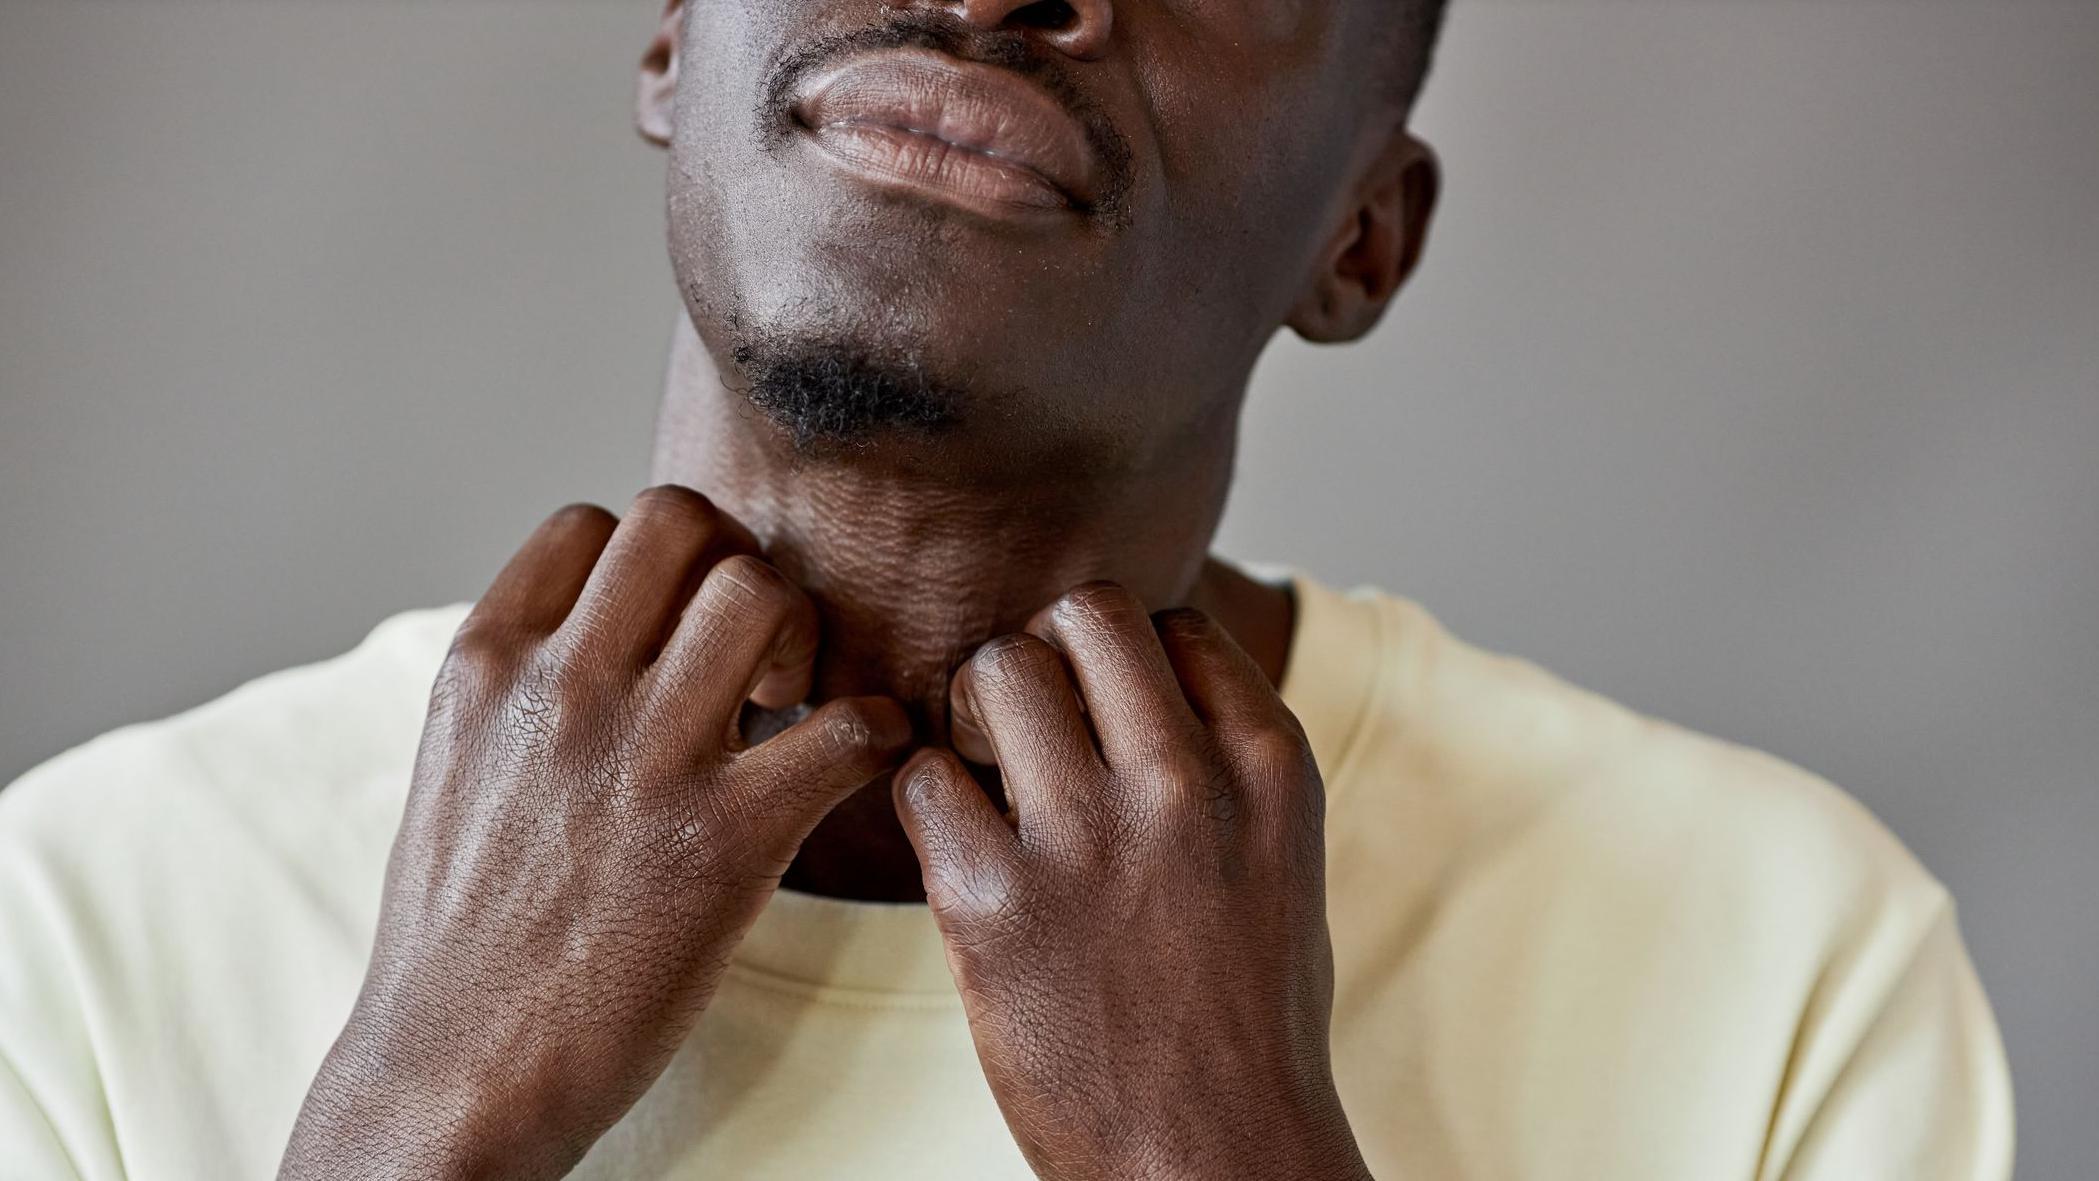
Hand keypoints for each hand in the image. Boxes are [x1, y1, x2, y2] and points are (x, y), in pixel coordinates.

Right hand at [280, 486, 912, 1180]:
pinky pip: (847, 726)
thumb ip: (523, 687)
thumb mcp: (457, 770)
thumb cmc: (459, 937)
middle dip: (732, 565)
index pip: (592, 522)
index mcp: (486, 667)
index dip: (653, 560)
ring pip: (760, 591)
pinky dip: (876, 731)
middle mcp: (562, 690)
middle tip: (748, 652)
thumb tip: (604, 629)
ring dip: (798, 634)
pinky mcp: (725, 842)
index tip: (671, 626)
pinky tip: (857, 763)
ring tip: (789, 707)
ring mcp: (645, 759)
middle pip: (682, 520)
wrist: (451, 1074)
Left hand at [895, 583, 1369, 1180]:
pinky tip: (959, 852)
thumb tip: (1145, 682)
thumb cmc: (1246, 1018)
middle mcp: (1184, 784)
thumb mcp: (1279, 860)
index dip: (1123, 664)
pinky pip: (921, 778)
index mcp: (1267, 767)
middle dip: (1043, 656)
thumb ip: (1223, 761)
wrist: (1214, 1159)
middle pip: (1082, 616)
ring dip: (975, 712)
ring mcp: (1088, 840)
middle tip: (1025, 728)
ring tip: (986, 781)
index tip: (1104, 721)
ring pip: (996, 669)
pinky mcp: (994, 904)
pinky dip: (926, 802)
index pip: (1172, 625)